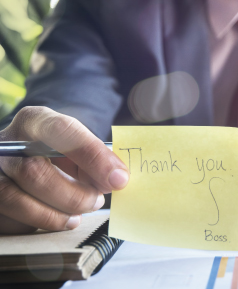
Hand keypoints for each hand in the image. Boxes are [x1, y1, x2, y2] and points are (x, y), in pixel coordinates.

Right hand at [0, 107, 128, 233]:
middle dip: (74, 195)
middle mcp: (6, 144)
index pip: (62, 131)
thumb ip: (93, 160)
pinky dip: (39, 223)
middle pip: (35, 172)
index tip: (119, 178)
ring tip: (79, 215)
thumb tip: (115, 180)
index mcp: (34, 121)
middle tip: (97, 201)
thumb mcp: (74, 148)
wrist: (23, 159)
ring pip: (16, 199)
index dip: (93, 156)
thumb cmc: (56, 154)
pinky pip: (10, 220)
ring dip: (56, 214)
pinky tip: (59, 220)